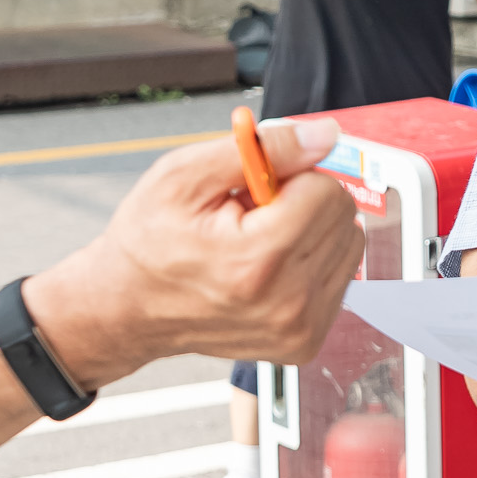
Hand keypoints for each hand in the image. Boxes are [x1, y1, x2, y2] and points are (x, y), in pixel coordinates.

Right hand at [25, 117, 366, 387]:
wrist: (127, 308)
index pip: (326, 191)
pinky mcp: (304, 344)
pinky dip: (311, 262)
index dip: (289, 176)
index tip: (253, 190)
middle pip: (343, 216)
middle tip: (252, 216)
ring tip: (259, 241)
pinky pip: (339, 277)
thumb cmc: (150, 240)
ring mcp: (299, 330)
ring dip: (311, 231)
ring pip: (349, 244)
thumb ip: (263, 148)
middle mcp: (286, 303)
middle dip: (302, 201)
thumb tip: (326, 134)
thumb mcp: (184, 175)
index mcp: (256, 260)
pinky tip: (269, 267)